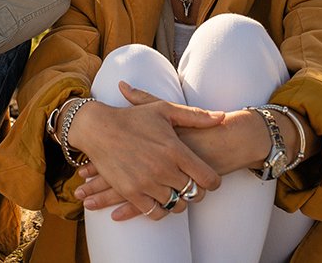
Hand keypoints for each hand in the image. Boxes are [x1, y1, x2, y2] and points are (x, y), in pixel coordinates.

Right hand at [68, 81, 223, 220]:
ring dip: (178, 201)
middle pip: (193, 193)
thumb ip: (195, 116)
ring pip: (175, 204)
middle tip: (193, 188)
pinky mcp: (131, 192)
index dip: (212, 182)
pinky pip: (154, 212)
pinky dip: (160, 209)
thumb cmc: (132, 118)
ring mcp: (147, 182)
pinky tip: (160, 201)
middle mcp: (163, 169)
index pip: (207, 178)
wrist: (98, 128)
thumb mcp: (164, 111)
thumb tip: (223, 117)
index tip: (209, 181)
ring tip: (176, 193)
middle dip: (196, 192)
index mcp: (175, 150)